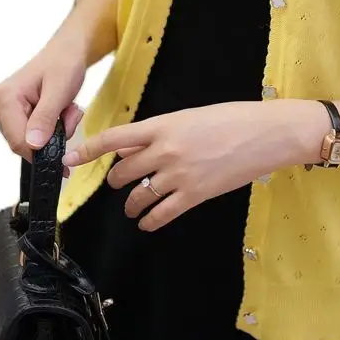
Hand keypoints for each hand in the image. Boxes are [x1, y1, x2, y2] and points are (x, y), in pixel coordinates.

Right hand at [0, 31, 87, 170]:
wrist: (67, 52)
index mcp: (5, 98)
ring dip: (55, 130)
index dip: (41, 151)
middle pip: (23, 142)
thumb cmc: (64, 64)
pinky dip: (52, 127)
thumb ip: (45, 118)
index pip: (17, 140)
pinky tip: (60, 111)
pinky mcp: (13, 114)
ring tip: (66, 109)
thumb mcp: (59, 90)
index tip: (64, 152)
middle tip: (70, 114)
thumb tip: (32, 145)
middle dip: (52, 135)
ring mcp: (3, 111)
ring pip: (31, 140)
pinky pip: (33, 133)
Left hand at [63, 99, 328, 230]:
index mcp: (164, 125)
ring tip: (132, 207)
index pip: (115, 138)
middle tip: (119, 183)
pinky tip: (148, 222)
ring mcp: (179, 175)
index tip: (71, 159)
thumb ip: (164, 131)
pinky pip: (160, 214)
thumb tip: (139, 146)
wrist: (267, 134)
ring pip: (137, 196)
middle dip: (116, 180)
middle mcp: (165, 150)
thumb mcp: (193, 116)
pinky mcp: (195, 195)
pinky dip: (150, 221)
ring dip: (130, 204)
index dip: (89, 150)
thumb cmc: (235, 118)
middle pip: (122, 171)